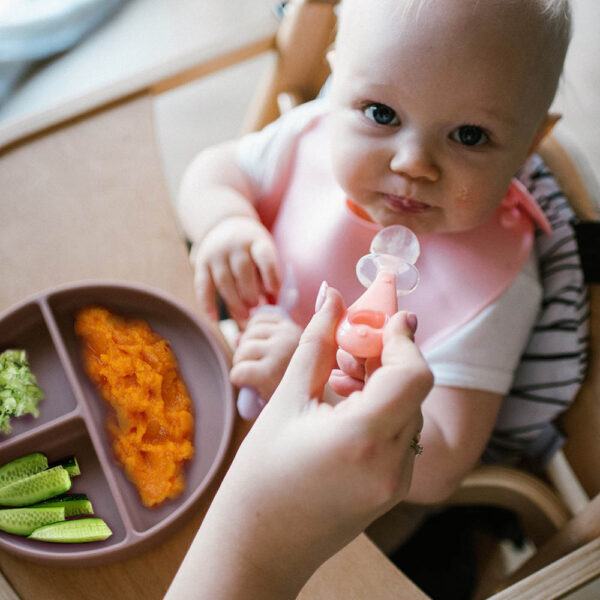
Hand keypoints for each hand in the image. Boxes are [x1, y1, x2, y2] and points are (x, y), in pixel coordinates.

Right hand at [165, 285, 431, 599]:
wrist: (259, 543)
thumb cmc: (261, 473)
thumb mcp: (286, 399)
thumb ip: (317, 343)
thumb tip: (332, 297)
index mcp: (362, 440)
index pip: (412, 374)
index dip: (401, 338)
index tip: (384, 316)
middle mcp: (392, 465)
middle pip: (413, 388)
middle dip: (389, 354)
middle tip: (354, 339)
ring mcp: (398, 481)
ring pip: (409, 409)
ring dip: (385, 381)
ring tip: (344, 374)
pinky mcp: (394, 488)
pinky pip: (402, 434)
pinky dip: (383, 408)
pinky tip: (348, 403)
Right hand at [191, 216, 280, 322]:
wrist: (226, 224)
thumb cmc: (252, 248)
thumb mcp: (263, 252)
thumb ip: (268, 275)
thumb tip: (274, 304)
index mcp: (255, 242)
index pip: (264, 257)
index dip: (270, 275)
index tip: (274, 291)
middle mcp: (235, 246)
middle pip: (242, 271)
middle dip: (249, 293)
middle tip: (255, 307)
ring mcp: (216, 253)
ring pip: (223, 281)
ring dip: (233, 302)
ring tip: (244, 315)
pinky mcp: (201, 263)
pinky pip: (203, 286)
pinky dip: (207, 304)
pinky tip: (214, 318)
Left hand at [230, 308, 301, 402]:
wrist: (316, 414)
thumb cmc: (301, 387)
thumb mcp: (287, 358)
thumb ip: (263, 343)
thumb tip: (236, 337)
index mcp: (295, 329)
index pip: (259, 320)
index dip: (254, 337)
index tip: (262, 355)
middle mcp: (289, 335)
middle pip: (248, 334)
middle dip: (246, 353)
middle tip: (258, 371)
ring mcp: (280, 352)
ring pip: (243, 351)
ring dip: (242, 365)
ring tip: (256, 380)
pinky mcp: (270, 373)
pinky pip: (239, 371)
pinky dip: (239, 380)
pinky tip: (252, 387)